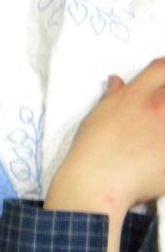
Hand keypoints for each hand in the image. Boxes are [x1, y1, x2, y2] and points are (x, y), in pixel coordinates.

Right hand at [46, 58, 164, 215]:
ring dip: (164, 125)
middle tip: (158, 114)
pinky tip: (158, 155)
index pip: (161, 68)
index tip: (162, 79)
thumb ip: (112, 96)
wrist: (97, 183)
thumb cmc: (92, 151)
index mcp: (138, 94)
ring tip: (154, 137)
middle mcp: (160, 107)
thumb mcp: (97, 116)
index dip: (164, 71)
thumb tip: (117, 82)